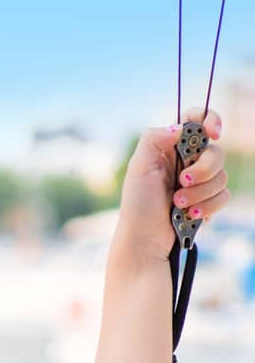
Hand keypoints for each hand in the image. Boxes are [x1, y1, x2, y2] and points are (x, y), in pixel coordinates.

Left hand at [115, 105, 228, 263]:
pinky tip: (191, 215)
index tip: (213, 133)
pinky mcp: (207, 202)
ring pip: (221, 176)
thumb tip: (179, 128)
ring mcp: (200, 183)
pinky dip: (208, 206)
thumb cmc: (138, 207)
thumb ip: (154, 139)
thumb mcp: (138, 168)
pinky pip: (223, 196)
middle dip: (203, 169)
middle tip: (182, 183)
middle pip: (216, 151)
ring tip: (178, 204)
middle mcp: (188, 162)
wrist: (144, 243)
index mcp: (171, 148)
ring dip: (200, 193)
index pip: (197, 121)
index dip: (210, 120)